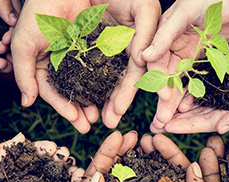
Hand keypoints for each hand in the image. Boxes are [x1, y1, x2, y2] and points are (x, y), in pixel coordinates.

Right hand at [11, 0, 98, 132]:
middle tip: (90, 126)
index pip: (51, 92)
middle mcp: (58, 63)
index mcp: (40, 65)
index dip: (63, 107)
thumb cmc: (36, 15)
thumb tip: (26, 103)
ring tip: (101, 115)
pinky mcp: (92, 45)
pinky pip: (99, 66)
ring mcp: (76, 55)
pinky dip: (104, 80)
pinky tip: (112, 93)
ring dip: (93, 100)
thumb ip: (23, 75)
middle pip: (70, 92)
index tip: (75, 120)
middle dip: (79, 110)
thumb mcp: (23, 46)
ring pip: (86, 83)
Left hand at [90, 0, 160, 127]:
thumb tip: (143, 62)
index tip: (119, 110)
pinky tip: (81, 99)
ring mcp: (108, 48)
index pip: (137, 73)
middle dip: (116, 103)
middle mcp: (126, 50)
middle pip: (122, 81)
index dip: (129, 92)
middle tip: (109, 122)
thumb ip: (147, 34)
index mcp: (141, 44)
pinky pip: (88, 67)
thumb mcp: (144, 8)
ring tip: (93, 119)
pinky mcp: (90, 45)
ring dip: (101, 98)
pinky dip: (86, 83)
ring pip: (105, 78)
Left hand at [157, 0, 228, 133]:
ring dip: (181, 98)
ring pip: (200, 93)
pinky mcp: (227, 58)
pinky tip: (172, 79)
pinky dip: (189, 78)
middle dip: (179, 117)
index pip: (211, 121)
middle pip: (201, 110)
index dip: (188, 126)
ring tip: (160, 103)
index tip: (165, 129)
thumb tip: (220, 130)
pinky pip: (204, 72)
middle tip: (155, 122)